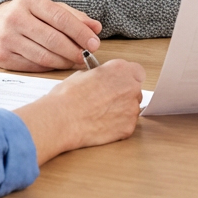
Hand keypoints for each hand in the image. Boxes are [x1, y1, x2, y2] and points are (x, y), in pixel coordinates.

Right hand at [0, 0, 101, 70]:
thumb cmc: (27, 15)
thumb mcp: (48, 9)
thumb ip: (73, 16)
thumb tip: (96, 28)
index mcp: (30, 0)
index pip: (60, 17)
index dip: (80, 32)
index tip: (94, 43)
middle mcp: (15, 17)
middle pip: (52, 39)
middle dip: (74, 50)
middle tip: (87, 57)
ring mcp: (6, 38)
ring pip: (43, 56)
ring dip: (64, 62)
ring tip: (75, 62)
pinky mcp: (1, 57)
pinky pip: (33, 66)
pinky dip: (49, 68)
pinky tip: (58, 64)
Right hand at [14, 59, 145, 163]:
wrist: (62, 119)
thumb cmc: (68, 97)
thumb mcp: (83, 74)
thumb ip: (101, 75)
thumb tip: (102, 79)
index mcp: (120, 69)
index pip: (135, 71)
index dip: (126, 78)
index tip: (119, 82)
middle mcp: (130, 87)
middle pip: (134, 90)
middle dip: (124, 94)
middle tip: (107, 100)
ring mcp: (131, 108)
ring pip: (132, 108)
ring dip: (121, 109)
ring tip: (101, 113)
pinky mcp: (128, 127)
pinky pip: (127, 124)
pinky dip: (118, 125)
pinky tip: (102, 124)